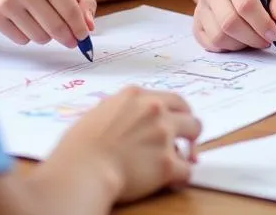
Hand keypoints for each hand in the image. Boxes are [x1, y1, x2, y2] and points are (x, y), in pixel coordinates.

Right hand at [0, 0, 92, 48]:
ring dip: (46, 36)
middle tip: (72, 41)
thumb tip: (85, 21)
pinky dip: (27, 35)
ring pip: (38, 36)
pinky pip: (20, 38)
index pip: (69, 8)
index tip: (84, 35)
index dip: (79, 26)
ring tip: (44, 25)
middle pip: (55, 26)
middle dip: (68, 38)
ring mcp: (7, 2)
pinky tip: (26, 22)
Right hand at [51, 87, 201, 202]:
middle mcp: (154, 109)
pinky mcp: (168, 163)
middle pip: (188, 113)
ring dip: (188, 149)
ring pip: (194, 135)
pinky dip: (181, 176)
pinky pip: (187, 170)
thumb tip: (126, 120)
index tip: (176, 121)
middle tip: (186, 140)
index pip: (170, 98)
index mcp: (136, 96)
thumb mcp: (99, 113)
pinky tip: (172, 180)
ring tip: (182, 159)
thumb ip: (120, 111)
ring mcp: (163, 134)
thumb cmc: (81, 145)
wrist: (84, 168)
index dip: (176, 112)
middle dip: (189, 127)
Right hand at [192, 0, 275, 51]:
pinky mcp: (196, 25)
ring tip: (252, 39)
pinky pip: (211, 45)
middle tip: (266, 41)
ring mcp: (200, 7)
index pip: (245, 3)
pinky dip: (228, 48)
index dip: (262, 23)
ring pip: (219, 36)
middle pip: (230, 22)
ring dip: (241, 45)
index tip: (274, 34)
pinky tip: (238, 40)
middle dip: (252, 37)